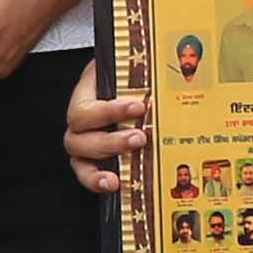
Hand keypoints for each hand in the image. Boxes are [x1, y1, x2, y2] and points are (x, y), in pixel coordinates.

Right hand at [61, 73, 148, 194]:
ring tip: (122, 174)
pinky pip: (86, 172)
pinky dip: (97, 181)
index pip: (89, 103)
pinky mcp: (93, 159)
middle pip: (80, 134)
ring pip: (80, 156)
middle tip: (139, 138)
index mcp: (90, 89)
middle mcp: (83, 118)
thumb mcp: (137, 68)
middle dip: (111, 140)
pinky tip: (114, 184)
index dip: (109, 110)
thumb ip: (147, 73)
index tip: (138, 107)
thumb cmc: (133, 73)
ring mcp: (85, 140)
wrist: (134, 74)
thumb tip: (172, 74)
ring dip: (100, 166)